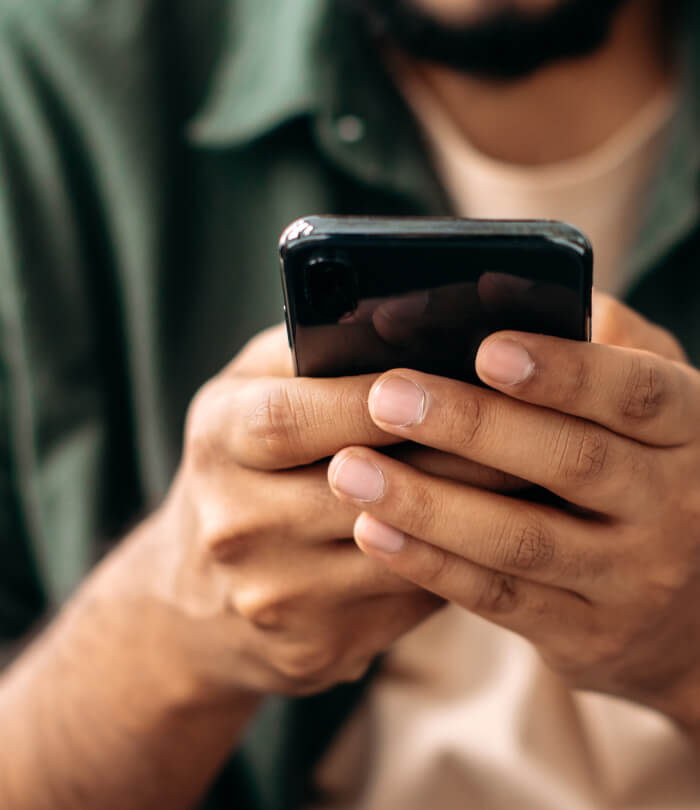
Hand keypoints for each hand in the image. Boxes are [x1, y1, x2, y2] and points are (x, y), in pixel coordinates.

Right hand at [124, 325, 522, 698]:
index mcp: (218, 442)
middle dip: (457, 455)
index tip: (459, 372)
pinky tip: (493, 537)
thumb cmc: (239, 471)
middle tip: (533, 426)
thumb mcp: (247, 397)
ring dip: (474, 513)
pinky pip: (407, 601)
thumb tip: (404, 321)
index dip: (379, 396)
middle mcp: (237, 524)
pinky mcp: (312, 647)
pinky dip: (457, 564)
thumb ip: (308, 354)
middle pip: (365, 486)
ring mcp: (273, 595)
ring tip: (532, 478)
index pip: (298, 415)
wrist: (193, 604)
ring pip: (401, 550)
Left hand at [328, 294, 699, 731]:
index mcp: (690, 433)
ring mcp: (629, 580)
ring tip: (350, 470)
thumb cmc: (649, 470)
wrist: (697, 609)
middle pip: (570, 462)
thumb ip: (601, 346)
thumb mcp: (654, 408)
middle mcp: (671, 508)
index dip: (563, 370)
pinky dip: (430, 565)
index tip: (484, 345)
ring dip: (429, 505)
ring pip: (522, 540)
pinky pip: (499, 600)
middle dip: (473, 428)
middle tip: (386, 396)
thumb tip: (503, 289)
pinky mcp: (586, 635)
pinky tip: (371, 530)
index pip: (635, 395)